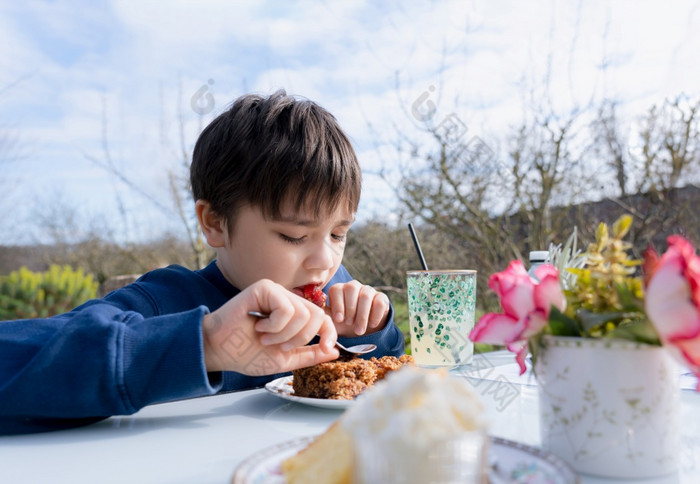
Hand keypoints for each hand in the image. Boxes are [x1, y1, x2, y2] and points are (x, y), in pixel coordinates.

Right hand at [201, 279, 338, 374]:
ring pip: (303, 314)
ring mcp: (277, 292)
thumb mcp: (285, 359)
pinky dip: (274, 325)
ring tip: (265, 336)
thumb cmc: (247, 353)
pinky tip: (259, 326)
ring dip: (284, 334)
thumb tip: (334, 351)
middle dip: (300, 338)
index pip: (324, 318)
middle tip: (279, 345)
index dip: (329, 333)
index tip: (326, 347)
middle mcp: (288, 300)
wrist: (219, 350)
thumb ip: (309, 354)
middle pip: (317, 316)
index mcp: (294, 314)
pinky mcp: (265, 288)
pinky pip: (286, 308)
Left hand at [327, 280, 389, 336]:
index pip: (337, 289)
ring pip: (365, 295)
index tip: (339, 319)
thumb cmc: (342, 323)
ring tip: (359, 330)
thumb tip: (314, 317)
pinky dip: (375, 315)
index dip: (338, 304)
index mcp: (339, 289)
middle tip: (348, 324)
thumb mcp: (331, 321)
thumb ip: (322, 317)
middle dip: (350, 308)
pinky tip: (371, 325)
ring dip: (362, 315)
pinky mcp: (381, 298)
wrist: (361, 329)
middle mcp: (353, 286)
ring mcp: (368, 290)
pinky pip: (379, 302)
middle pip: (351, 288)